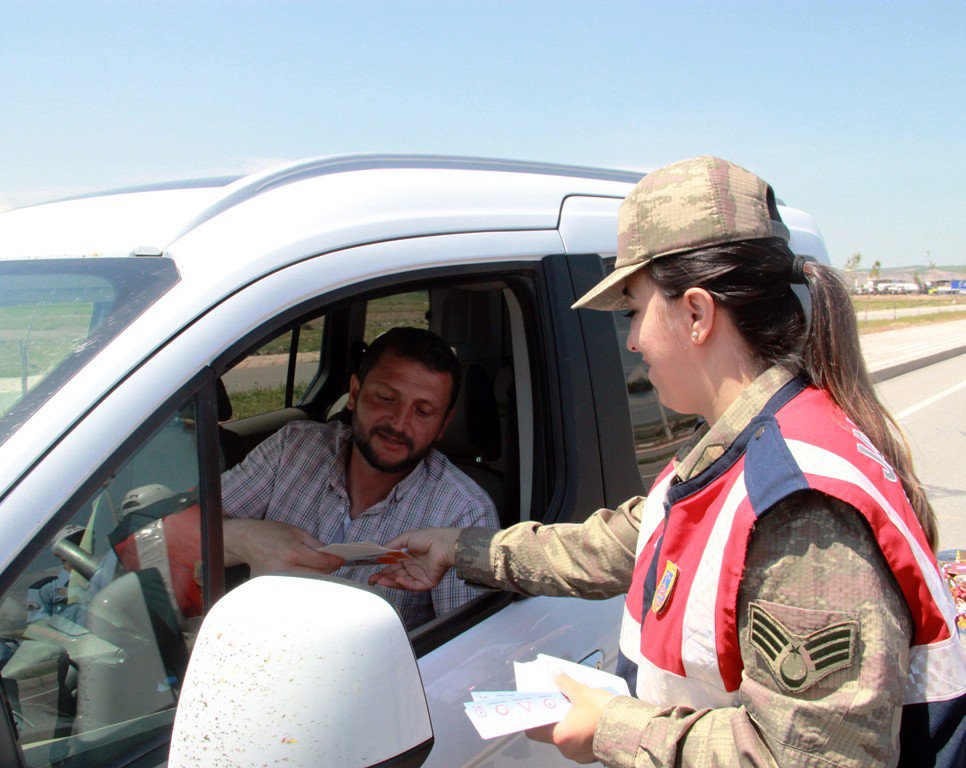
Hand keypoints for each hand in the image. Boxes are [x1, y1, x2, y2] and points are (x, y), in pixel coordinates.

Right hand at [223, 518, 342, 575]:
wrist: (246, 540)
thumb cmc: (271, 532)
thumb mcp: (296, 531)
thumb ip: (315, 544)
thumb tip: (331, 554)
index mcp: (293, 552)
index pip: (322, 563)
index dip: (335, 562)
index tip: (341, 560)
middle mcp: (286, 569)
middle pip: (318, 576)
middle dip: (328, 570)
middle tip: (332, 564)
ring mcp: (278, 580)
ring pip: (307, 583)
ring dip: (317, 577)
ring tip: (320, 569)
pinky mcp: (272, 585)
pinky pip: (293, 585)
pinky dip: (302, 581)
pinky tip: (304, 574)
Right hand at [368, 527, 461, 590]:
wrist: (445, 544)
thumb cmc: (429, 538)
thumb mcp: (407, 538)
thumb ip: (393, 545)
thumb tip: (381, 551)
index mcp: (410, 557)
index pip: (394, 566)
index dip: (383, 570)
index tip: (373, 573)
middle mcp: (414, 568)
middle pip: (396, 575)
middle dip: (384, 578)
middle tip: (372, 580)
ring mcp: (420, 576)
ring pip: (403, 582)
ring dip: (391, 581)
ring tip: (380, 580)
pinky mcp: (427, 583)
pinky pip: (413, 585)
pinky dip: (405, 583)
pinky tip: (398, 579)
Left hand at [526, 673, 615, 763]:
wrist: (633, 731)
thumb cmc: (604, 713)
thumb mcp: (582, 693)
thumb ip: (565, 683)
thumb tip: (554, 673)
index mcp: (560, 736)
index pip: (534, 730)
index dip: (534, 716)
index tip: (539, 704)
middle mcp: (566, 749)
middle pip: (552, 730)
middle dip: (556, 714)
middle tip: (560, 699)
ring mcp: (579, 755)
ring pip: (567, 735)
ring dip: (569, 722)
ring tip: (576, 706)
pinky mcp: (591, 755)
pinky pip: (579, 741)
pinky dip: (580, 730)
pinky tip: (588, 717)